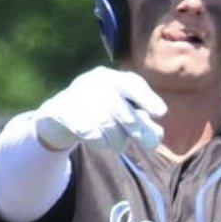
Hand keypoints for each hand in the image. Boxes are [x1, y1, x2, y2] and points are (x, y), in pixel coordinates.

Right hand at [35, 67, 166, 152]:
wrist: (59, 115)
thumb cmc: (99, 113)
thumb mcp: (119, 112)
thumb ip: (141, 121)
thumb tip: (157, 135)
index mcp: (110, 77)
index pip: (131, 84)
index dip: (147, 98)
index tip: (161, 113)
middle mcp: (94, 82)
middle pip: (123, 111)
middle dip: (137, 129)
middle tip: (149, 144)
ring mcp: (78, 96)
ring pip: (109, 127)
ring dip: (117, 141)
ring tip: (115, 142)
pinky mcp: (65, 112)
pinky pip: (91, 134)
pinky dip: (99, 142)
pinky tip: (97, 140)